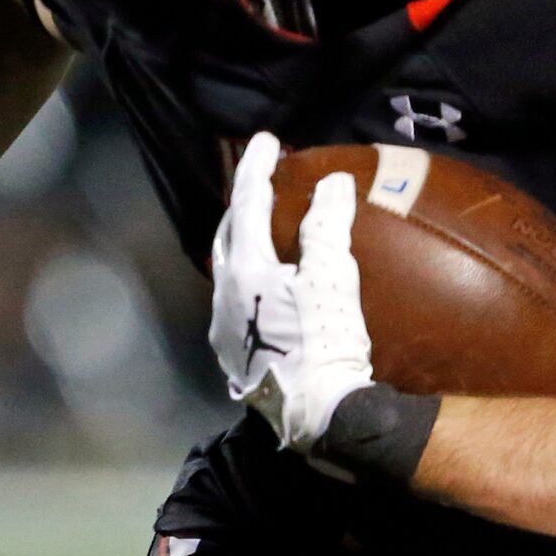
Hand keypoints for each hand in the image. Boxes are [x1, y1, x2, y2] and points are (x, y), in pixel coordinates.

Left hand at [209, 132, 373, 451]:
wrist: (317, 414)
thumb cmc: (325, 342)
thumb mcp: (333, 278)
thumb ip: (327, 226)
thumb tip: (333, 183)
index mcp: (244, 270)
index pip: (246, 203)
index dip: (256, 168)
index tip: (266, 141)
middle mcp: (222, 295)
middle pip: (227, 235)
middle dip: (242, 205)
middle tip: (262, 183)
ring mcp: (222, 327)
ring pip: (227, 269)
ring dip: (243, 243)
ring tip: (264, 230)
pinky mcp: (231, 354)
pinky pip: (233, 300)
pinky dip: (248, 277)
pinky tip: (267, 285)